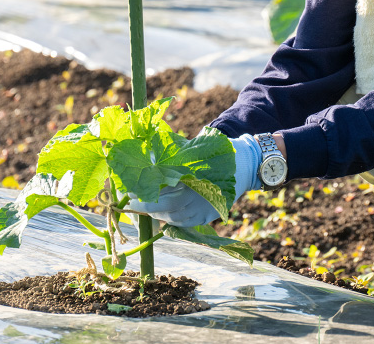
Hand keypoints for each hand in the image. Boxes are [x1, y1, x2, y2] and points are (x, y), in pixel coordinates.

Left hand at [127, 133, 262, 227]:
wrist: (242, 164)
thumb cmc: (212, 154)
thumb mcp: (191, 151)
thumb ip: (170, 156)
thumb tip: (144, 159)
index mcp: (192, 176)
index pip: (162, 189)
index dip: (145, 194)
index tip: (130, 193)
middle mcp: (199, 194)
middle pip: (166, 207)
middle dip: (147, 207)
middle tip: (132, 203)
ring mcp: (205, 208)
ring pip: (174, 217)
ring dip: (158, 214)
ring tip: (147, 207)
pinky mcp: (209, 216)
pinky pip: (185, 223)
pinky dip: (172, 220)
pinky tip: (164, 213)